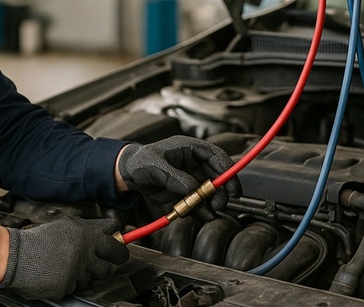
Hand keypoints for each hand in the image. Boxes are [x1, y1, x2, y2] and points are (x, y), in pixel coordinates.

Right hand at [0, 216, 128, 299]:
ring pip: (95, 275)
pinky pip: (77, 286)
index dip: (119, 240)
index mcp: (86, 233)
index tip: (119, 242)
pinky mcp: (68, 286)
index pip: (115, 236)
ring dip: (86, 272)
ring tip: (68, 265)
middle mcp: (85, 251)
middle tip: (109, 260)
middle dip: (114, 259)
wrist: (15, 256)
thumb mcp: (64, 224)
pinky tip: (57, 274)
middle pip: (115, 259)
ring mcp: (77, 270)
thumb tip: (111, 231)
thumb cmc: (39, 239)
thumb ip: (87, 228)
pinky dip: (69, 282)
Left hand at [117, 136, 241, 219]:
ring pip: (211, 191)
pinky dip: (201, 209)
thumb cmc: (140, 162)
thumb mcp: (155, 166)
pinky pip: (200, 201)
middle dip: (221, 191)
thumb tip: (192, 188)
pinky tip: (199, 215)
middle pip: (218, 175)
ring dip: (212, 203)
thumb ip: (174, 177)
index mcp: (189, 148)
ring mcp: (192, 177)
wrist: (130, 175)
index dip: (228, 170)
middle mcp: (194, 162)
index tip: (233, 187)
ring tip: (208, 213)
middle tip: (220, 204)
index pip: (216, 156)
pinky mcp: (187, 191)